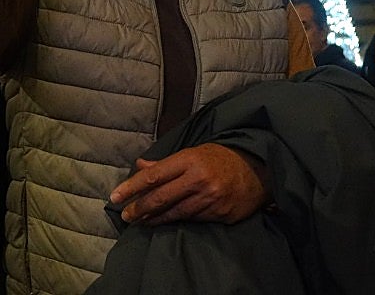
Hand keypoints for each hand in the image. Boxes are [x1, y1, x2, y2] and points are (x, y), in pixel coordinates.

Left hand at [108, 142, 268, 225]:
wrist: (259, 169)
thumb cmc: (221, 158)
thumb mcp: (193, 153)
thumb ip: (165, 163)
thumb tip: (140, 166)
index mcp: (189, 160)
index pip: (153, 176)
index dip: (131, 187)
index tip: (115, 197)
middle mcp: (198, 179)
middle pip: (161, 197)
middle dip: (139, 208)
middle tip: (125, 215)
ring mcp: (210, 198)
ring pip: (175, 213)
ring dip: (155, 218)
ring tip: (141, 222)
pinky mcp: (221, 214)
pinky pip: (193, 220)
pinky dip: (178, 221)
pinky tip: (167, 222)